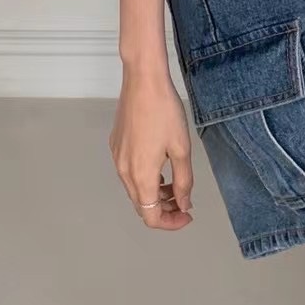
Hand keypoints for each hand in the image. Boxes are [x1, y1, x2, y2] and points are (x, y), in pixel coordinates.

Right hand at [109, 67, 194, 230]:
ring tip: (174, 185)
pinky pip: (128, 173)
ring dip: (154, 195)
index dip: (171, 222)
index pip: (151, 217)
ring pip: (134, 190)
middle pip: (141, 206)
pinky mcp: (116, 145)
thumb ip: (183, 181)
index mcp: (141, 175)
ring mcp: (117, 158)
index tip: (188, 215)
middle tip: (185, 202)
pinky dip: (145, 179)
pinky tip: (160, 166)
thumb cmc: (165, 111)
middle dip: (164, 210)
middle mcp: (124, 171)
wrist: (143, 81)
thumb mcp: (182, 149)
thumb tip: (184, 204)